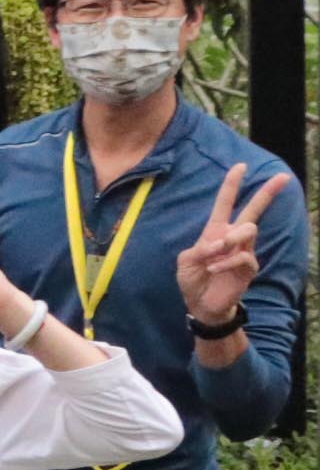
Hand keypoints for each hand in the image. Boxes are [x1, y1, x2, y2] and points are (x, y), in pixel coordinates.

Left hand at [174, 161, 290, 327]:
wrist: (201, 304)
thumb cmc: (193, 279)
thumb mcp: (186, 261)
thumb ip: (200, 249)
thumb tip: (218, 244)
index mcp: (215, 230)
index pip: (225, 203)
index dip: (232, 184)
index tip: (241, 166)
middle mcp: (233, 237)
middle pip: (253, 210)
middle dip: (267, 193)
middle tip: (283, 177)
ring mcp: (244, 251)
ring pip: (249, 229)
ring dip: (231, 237)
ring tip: (217, 250)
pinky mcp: (249, 267)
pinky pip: (244, 256)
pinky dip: (226, 261)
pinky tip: (214, 268)